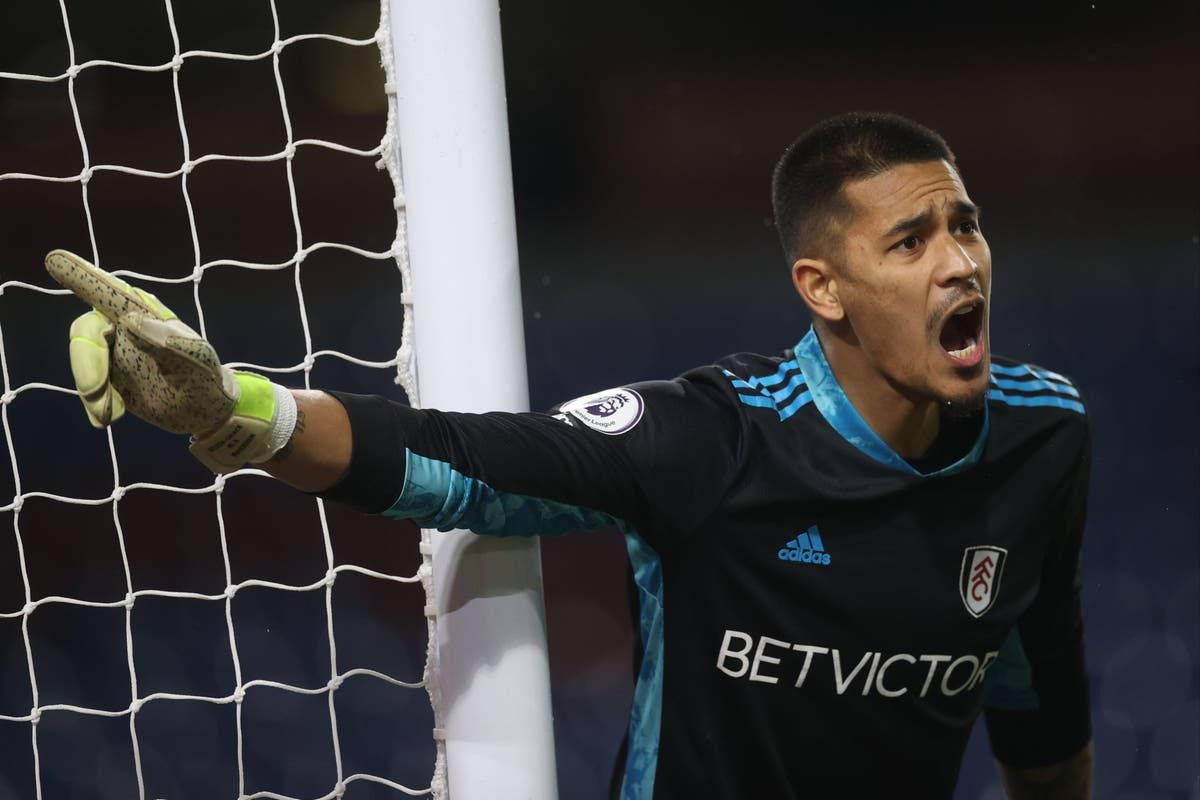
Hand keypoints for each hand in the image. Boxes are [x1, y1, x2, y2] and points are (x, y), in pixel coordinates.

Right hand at [45, 249, 293, 472]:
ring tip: (111, 416)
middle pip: (85, 334)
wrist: (206, 413)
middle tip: (96, 396)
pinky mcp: (109, 376)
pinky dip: (94, 405)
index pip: (108, 292)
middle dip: (86, 366)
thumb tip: (129, 318)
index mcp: (143, 314)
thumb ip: (166, 342)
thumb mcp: (195, 364)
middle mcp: (123, 327)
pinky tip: (108, 419)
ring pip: (84, 364)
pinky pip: (89, 387)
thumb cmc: (206, 379)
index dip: (81, 276)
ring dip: (92, 392)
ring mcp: (113, 352)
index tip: (54, 258)